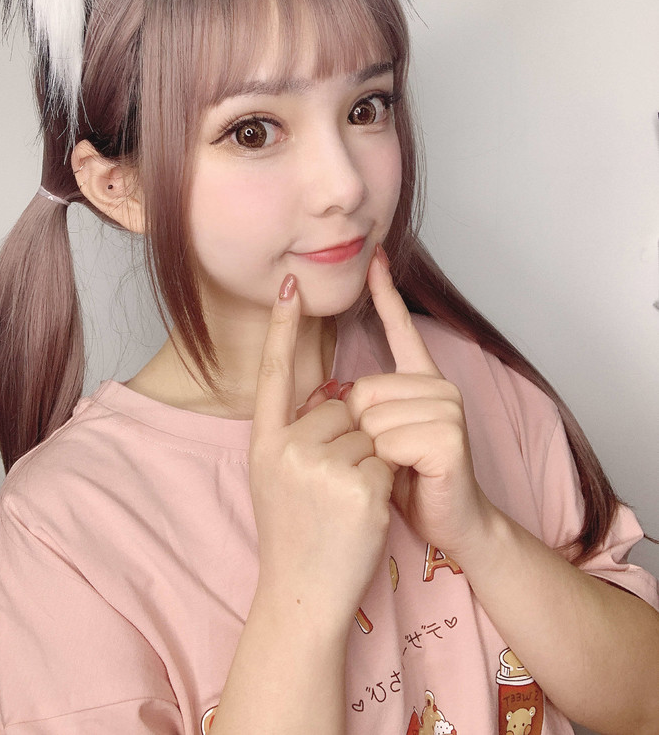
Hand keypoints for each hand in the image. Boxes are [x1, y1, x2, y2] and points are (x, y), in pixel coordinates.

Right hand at [250, 275, 394, 628]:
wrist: (302, 595)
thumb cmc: (294, 535)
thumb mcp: (276, 477)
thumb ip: (296, 433)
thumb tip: (336, 393)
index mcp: (263, 442)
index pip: (274, 373)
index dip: (283, 329)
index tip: (291, 286)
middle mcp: (286, 448)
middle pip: (343, 406)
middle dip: (354, 437)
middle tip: (335, 487)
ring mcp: (320, 466)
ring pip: (371, 431)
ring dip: (373, 460)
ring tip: (348, 502)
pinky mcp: (358, 485)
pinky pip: (389, 458)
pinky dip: (389, 482)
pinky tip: (366, 513)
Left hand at [343, 248, 492, 560]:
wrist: (451, 523)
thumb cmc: (411, 482)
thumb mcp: (379, 440)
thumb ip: (362, 409)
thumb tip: (329, 392)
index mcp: (420, 381)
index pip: (400, 327)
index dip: (386, 291)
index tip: (375, 256)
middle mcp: (438, 386)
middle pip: (363, 390)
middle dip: (360, 431)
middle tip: (388, 458)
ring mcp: (447, 408)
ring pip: (372, 417)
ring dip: (373, 452)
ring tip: (399, 468)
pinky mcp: (449, 436)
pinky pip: (388, 440)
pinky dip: (387, 464)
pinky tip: (410, 475)